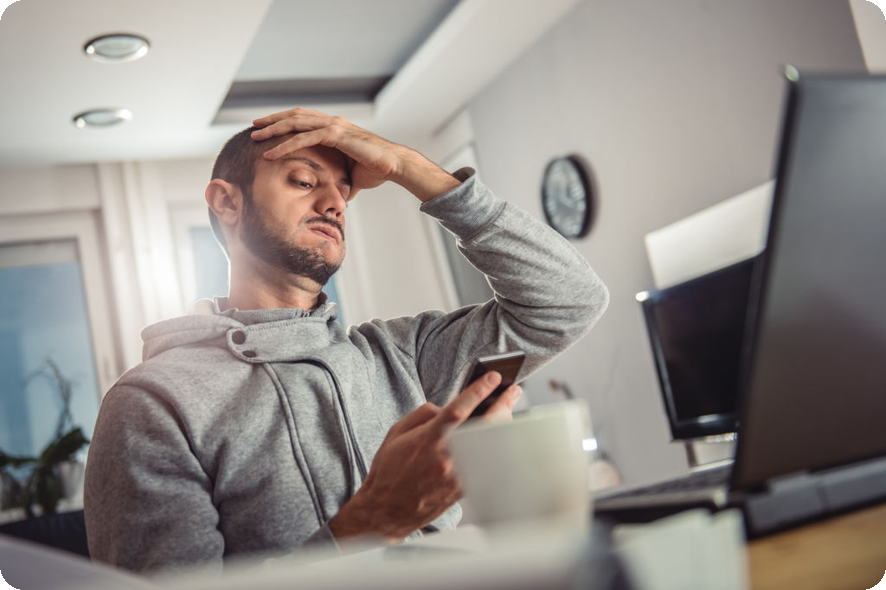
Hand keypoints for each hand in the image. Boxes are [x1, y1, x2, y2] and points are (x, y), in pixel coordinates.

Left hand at [250, 108, 403, 195]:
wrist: (393, 166)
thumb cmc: (376, 170)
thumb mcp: (350, 174)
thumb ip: (339, 179)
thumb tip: (335, 194)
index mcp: (334, 127)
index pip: (303, 119)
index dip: (284, 122)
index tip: (267, 128)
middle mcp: (332, 122)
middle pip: (295, 116)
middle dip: (272, 121)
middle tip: (254, 127)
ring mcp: (333, 126)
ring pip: (295, 123)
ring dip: (273, 130)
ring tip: (255, 137)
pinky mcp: (335, 135)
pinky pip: (304, 138)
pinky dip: (285, 146)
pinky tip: (271, 153)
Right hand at [329, 371, 521, 541]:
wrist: (385, 509)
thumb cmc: (389, 470)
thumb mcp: (397, 433)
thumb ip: (423, 415)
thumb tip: (444, 407)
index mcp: (428, 438)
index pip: (458, 408)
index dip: (479, 390)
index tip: (493, 378)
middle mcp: (445, 456)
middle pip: (483, 427)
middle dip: (503, 406)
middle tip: (513, 392)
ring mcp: (456, 475)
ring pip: (489, 447)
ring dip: (503, 428)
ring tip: (508, 413)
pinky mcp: (462, 490)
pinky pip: (484, 466)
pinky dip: (494, 450)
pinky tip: (499, 439)